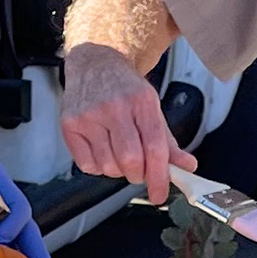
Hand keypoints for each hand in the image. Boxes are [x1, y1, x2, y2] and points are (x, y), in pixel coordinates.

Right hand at [58, 42, 194, 205]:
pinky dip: (97, 166)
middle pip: (130, 161)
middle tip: (138, 170)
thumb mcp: (152, 109)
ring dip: (117, 170)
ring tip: (118, 153)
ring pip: (108, 166)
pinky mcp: (70, 124)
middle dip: (138, 175)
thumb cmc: (124, 88)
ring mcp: (89, 116)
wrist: (95, 63)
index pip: (155, 148)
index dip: (160, 177)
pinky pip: (87, 165)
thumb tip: (186, 167)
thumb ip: (168, 142)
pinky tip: (101, 150)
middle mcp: (115, 107)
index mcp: (142, 101)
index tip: (160, 194)